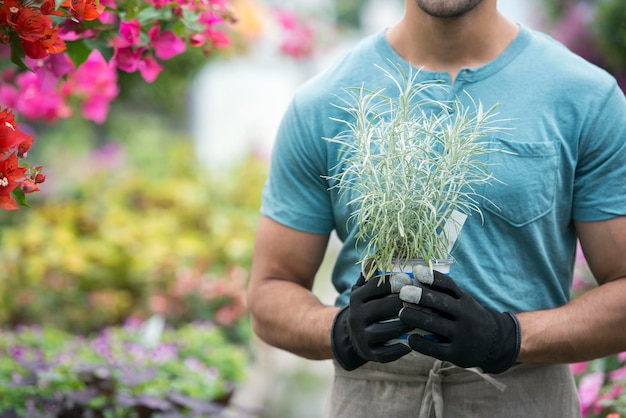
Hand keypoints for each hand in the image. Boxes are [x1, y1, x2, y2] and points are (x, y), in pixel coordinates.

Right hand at [331, 273, 413, 370]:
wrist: (353, 336)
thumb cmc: (367, 307)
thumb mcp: (364, 289)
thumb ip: (370, 274)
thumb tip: (375, 256)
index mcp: (357, 297)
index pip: (375, 286)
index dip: (394, 282)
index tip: (410, 280)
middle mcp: (356, 316)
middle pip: (382, 308)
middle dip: (403, 303)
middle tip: (422, 301)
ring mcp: (362, 336)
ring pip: (384, 330)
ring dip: (404, 326)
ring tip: (420, 322)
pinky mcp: (369, 353)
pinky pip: (385, 353)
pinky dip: (399, 349)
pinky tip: (412, 344)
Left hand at [398, 270, 520, 373]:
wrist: (494, 344)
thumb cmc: (467, 317)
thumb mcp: (462, 302)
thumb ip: (443, 292)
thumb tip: (414, 275)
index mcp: (465, 300)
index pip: (449, 285)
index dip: (432, 278)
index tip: (416, 271)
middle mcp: (465, 316)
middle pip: (442, 304)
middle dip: (421, 297)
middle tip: (403, 293)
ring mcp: (462, 336)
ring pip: (436, 325)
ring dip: (416, 318)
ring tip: (401, 314)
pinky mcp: (456, 354)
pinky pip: (435, 349)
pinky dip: (421, 343)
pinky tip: (410, 339)